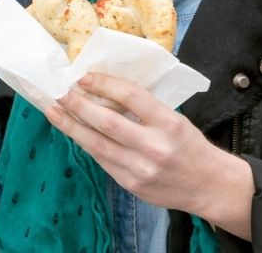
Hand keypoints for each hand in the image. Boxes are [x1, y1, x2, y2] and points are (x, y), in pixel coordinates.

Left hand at [44, 73, 253, 238]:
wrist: (208, 185)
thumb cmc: (190, 145)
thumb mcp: (175, 119)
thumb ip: (144, 108)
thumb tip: (105, 92)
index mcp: (168, 123)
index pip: (131, 96)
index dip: (104, 84)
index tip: (84, 76)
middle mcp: (154, 146)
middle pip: (107, 122)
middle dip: (79, 105)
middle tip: (60, 91)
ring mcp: (140, 169)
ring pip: (97, 144)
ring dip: (71, 126)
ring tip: (54, 110)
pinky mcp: (130, 184)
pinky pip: (102, 160)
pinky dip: (85, 143)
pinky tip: (73, 131)